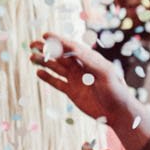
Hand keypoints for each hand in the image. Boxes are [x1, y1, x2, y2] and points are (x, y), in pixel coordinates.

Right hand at [30, 32, 149, 149]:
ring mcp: (75, 79)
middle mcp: (81, 67)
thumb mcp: (105, 74)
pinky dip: (47, 78)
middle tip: (33, 44)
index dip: (59, 40)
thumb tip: (74, 49)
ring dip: (44, 62)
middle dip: (47, 49)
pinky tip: (38, 73)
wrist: (117, 113)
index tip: (46, 35)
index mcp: (90, 60)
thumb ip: (90, 61)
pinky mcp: (71, 92)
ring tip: (31, 57)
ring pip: (56, 68)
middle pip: (61, 55)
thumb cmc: (116, 91)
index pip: (72, 47)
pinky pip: (57, 82)